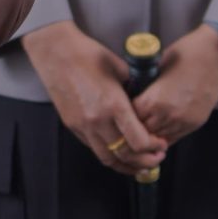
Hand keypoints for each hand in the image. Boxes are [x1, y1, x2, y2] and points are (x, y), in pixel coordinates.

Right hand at [22, 21, 164, 176]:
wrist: (56, 53)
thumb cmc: (87, 55)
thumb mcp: (120, 68)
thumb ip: (136, 88)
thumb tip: (147, 100)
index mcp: (114, 105)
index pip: (138, 140)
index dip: (154, 147)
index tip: (162, 144)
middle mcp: (98, 120)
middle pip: (125, 155)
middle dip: (145, 161)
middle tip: (156, 158)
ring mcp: (83, 126)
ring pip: (107, 158)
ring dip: (126, 165)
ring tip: (139, 164)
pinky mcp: (72, 126)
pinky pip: (94, 148)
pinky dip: (109, 154)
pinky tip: (118, 152)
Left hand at [130, 25, 217, 147]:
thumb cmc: (188, 52)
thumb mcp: (159, 65)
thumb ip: (146, 82)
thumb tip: (135, 89)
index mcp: (155, 100)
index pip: (130, 117)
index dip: (126, 112)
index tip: (125, 106)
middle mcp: (168, 116)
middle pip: (142, 132)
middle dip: (136, 125)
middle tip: (133, 116)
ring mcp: (184, 122)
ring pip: (158, 138)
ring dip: (151, 132)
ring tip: (145, 123)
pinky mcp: (196, 123)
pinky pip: (174, 138)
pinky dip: (165, 134)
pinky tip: (160, 127)